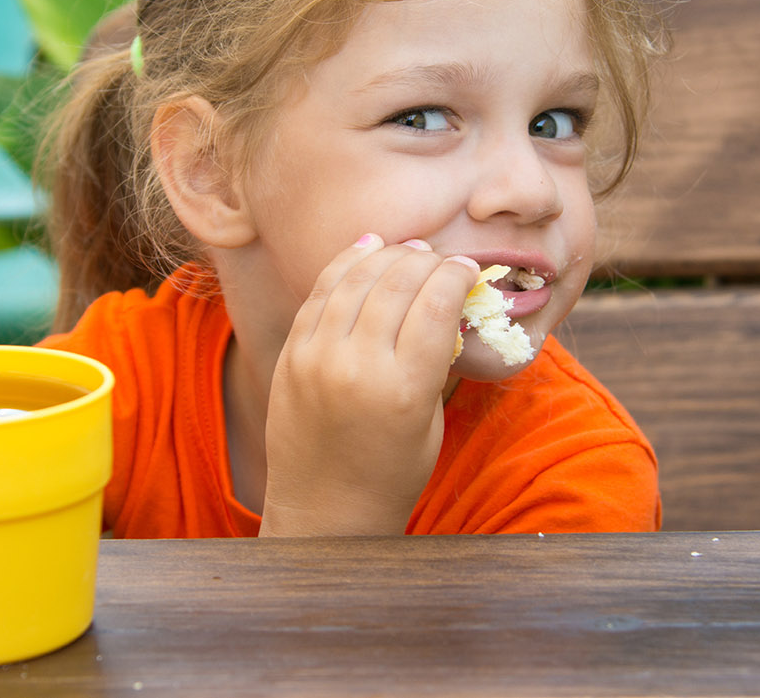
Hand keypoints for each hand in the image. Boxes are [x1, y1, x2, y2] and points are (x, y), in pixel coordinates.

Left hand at [260, 235, 478, 535]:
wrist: (322, 510)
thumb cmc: (391, 473)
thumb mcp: (429, 421)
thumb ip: (433, 360)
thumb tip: (442, 297)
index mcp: (404, 390)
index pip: (436, 303)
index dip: (457, 275)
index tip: (469, 269)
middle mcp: (357, 367)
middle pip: (398, 284)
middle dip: (426, 261)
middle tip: (441, 259)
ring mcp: (317, 358)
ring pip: (356, 280)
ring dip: (388, 256)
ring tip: (409, 249)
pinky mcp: (291, 355)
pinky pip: (320, 293)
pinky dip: (345, 264)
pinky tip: (366, 249)